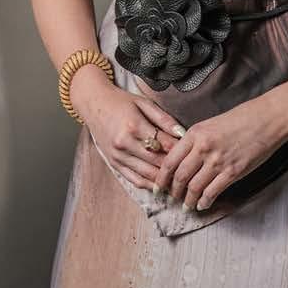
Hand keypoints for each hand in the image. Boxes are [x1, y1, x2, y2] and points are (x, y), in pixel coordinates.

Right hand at [74, 72, 185, 191]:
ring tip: (181, 183)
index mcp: (134, 126)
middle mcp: (125, 143)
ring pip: (147, 174)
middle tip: (191, 172)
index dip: (181, 151)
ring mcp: (118, 155)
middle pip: (157, 162)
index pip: (165, 144)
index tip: (193, 154)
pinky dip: (149, 185)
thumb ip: (164, 119)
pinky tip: (161, 186)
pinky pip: (134, 179)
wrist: (94, 103)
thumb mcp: (144, 103)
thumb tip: (183, 133)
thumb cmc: (121, 101)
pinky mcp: (113, 163)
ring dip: (164, 180)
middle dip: (176, 168)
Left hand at [151, 89, 287, 210]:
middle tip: (171, 199)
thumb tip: (181, 160)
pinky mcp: (233, 171)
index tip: (158, 187)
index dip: (161, 178)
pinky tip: (203, 205)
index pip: (169, 161)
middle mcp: (203, 148)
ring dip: (188, 200)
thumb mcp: (209, 124)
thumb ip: (194, 141)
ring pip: (194, 187)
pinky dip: (205, 201)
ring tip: (187, 205)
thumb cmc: (240, 119)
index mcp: (194, 134)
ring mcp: (218, 161)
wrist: (267, 119)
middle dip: (173, 192)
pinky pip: (213, 191)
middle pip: (179, 177)